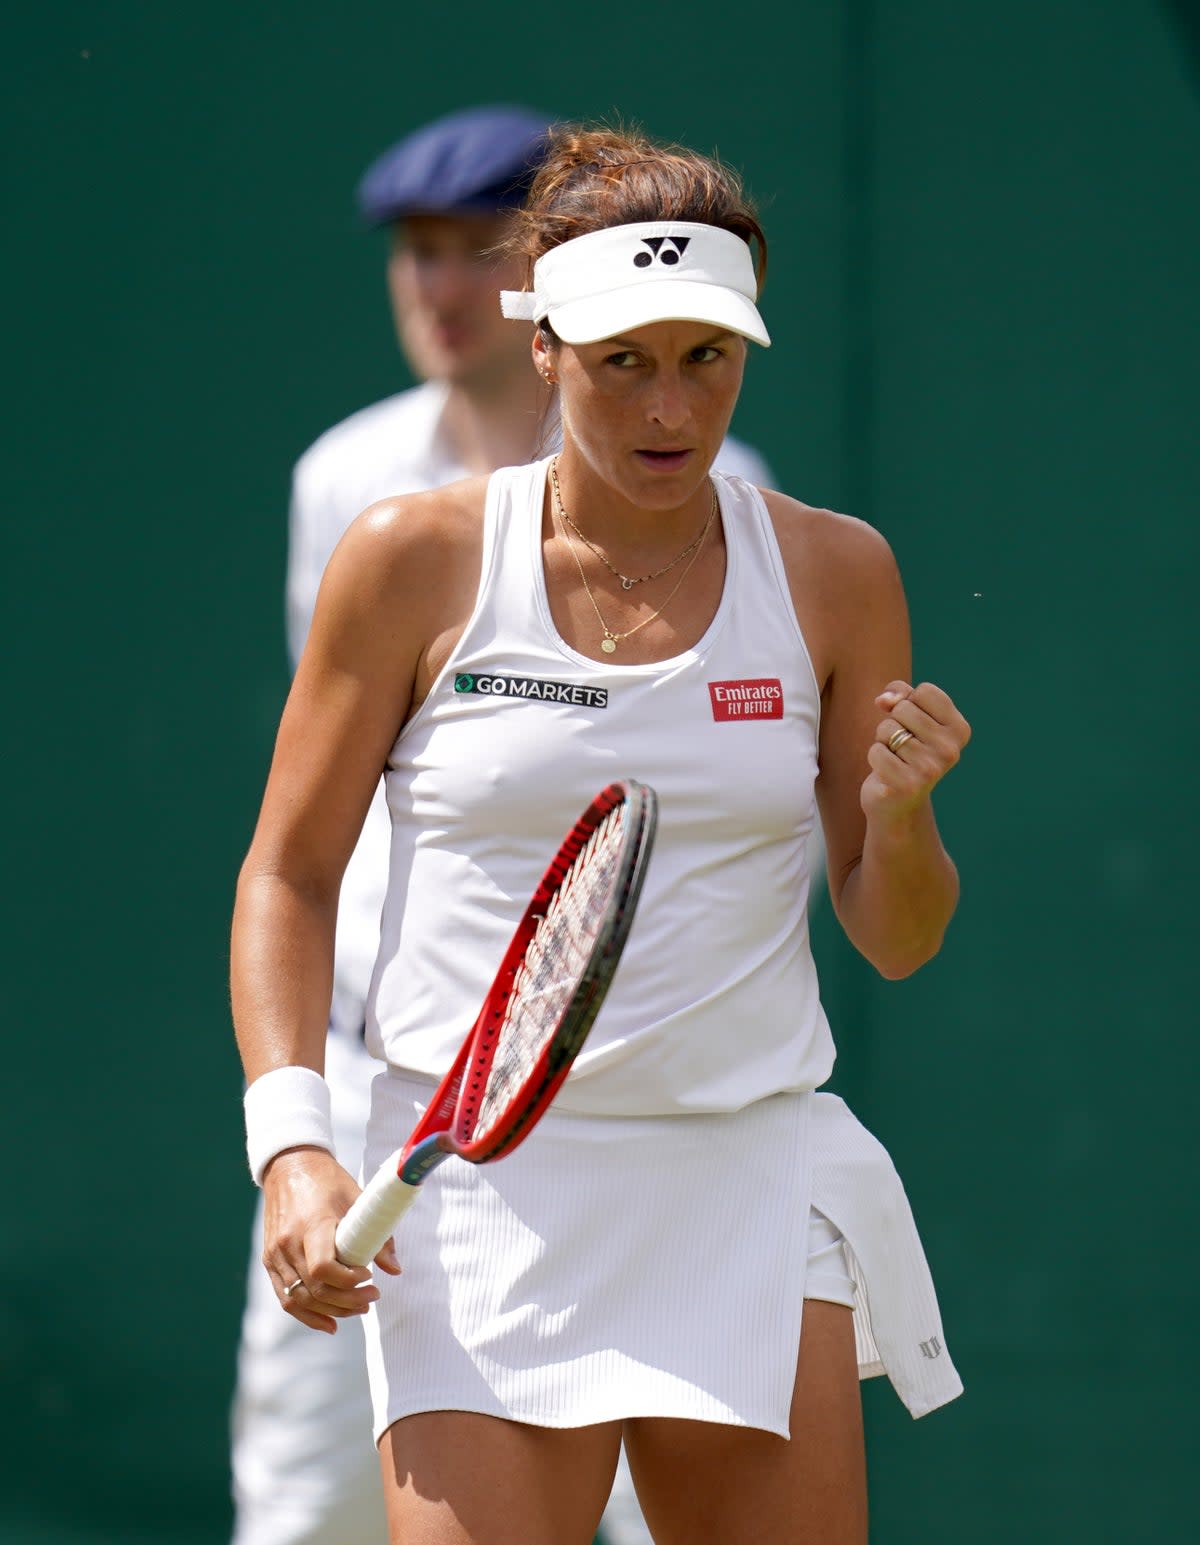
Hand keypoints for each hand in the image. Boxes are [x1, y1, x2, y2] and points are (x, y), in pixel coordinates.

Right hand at [262, 1147, 401, 1333]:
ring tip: (358, 1309)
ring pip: (300, 1298)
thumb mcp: (356, 1199)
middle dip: (347, 1301)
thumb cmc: (328, 1181)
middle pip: (315, 1288)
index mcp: (311, 1223)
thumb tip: (395, 1270)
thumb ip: (376, 1235)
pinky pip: (286, 1297)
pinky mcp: (270, 1260)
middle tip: (372, 1297)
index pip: (323, 1268)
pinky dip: (307, 1314)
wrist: (290, 1166)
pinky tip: (330, 1323)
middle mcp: (288, 1242)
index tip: (369, 1276)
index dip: (348, 1281)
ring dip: (331, 1310)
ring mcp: (275, 1254)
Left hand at [861, 680, 970, 825]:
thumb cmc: (904, 751)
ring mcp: (931, 769)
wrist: (899, 802)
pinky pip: (876, 751)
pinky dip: (875, 758)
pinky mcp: (908, 785)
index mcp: (959, 729)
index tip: (915, 725)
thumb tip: (883, 700)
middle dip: (893, 723)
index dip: (909, 703)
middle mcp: (951, 749)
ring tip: (896, 759)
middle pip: (903, 708)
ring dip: (883, 742)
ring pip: (887, 728)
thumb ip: (899, 695)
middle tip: (902, 746)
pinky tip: (887, 772)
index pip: (925, 691)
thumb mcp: (908, 717)